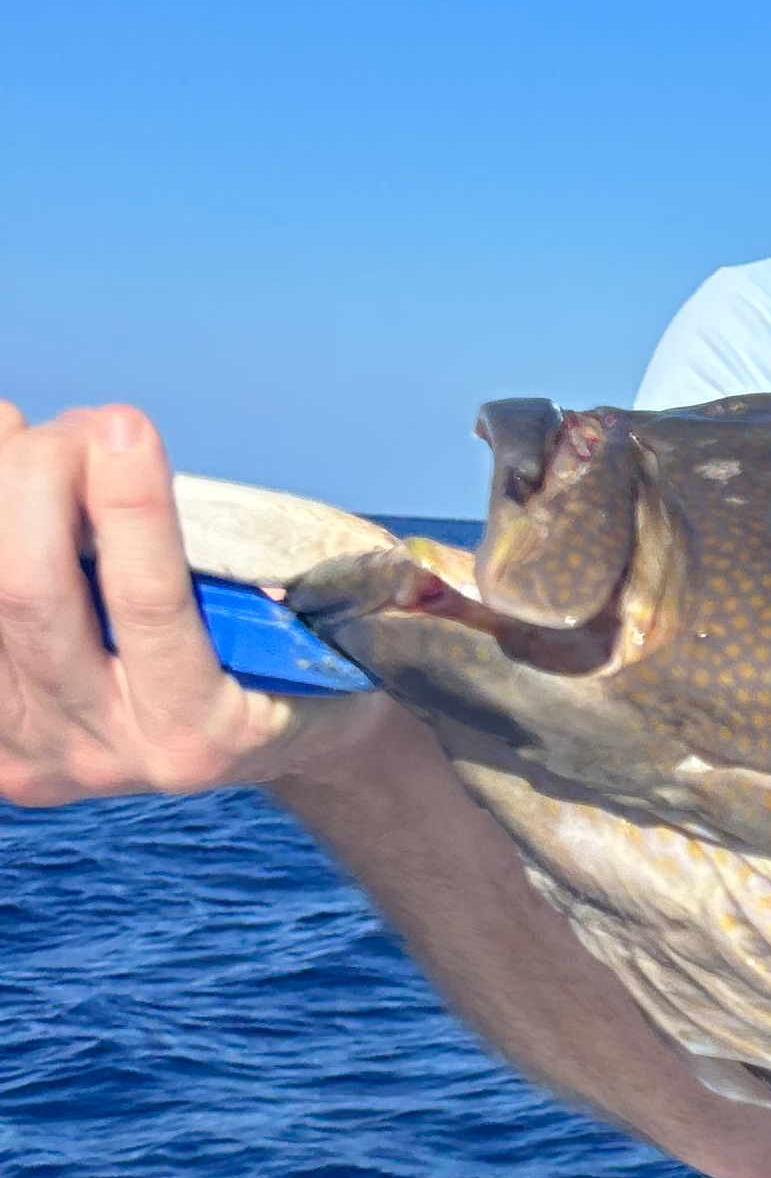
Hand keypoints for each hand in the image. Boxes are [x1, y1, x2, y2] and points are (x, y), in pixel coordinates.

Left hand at [0, 400, 387, 806]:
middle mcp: (106, 753)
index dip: (131, 507)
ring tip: (17, 430)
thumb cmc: (302, 674)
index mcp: (200, 737)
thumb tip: (297, 502)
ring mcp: (33, 752)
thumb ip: (305, 583)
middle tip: (78, 426)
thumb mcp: (332, 642)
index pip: (148, 605)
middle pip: (29, 593)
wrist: (252, 754)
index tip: (127, 423)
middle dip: (40, 481)